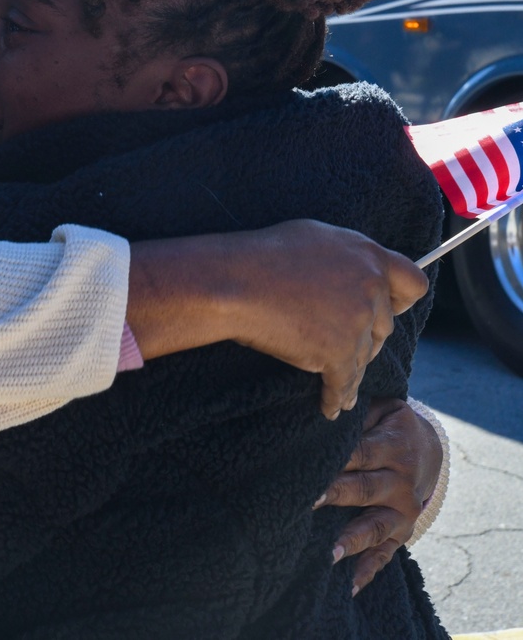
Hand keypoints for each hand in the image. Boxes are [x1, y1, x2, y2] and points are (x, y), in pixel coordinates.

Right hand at [225, 221, 426, 418]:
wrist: (233, 282)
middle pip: (384, 327)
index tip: (389, 311)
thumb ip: (348, 258)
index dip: (400, 301)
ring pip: (362, 357)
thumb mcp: (316, 237)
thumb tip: (362, 271)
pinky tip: (329, 407)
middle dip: (365, 339)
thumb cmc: (263, 256)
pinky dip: (335, 397)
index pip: (412, 283)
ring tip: (336, 388)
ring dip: (348, 371)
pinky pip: (343, 383)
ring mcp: (356, 319)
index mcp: (367, 254)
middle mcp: (370, 285)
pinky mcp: (338, 351)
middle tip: (342, 346)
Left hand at [315, 396, 441, 593]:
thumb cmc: (389, 424)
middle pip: (364, 489)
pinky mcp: (403, 531)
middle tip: (308, 503)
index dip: (336, 460)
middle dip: (336, 496)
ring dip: (351, 539)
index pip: (360, 453)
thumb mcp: (382, 410)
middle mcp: (401, 482)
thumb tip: (325, 413)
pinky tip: (348, 585)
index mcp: (393, 446)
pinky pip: (386, 553)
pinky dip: (368, 570)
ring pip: (376, 526)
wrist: (429, 448)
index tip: (309, 468)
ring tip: (327, 553)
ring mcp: (404, 511)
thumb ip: (357, 415)